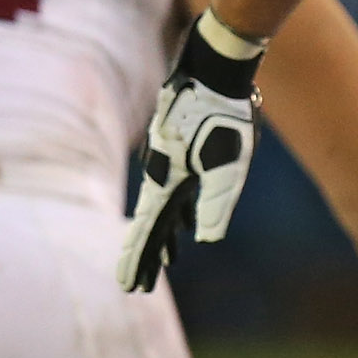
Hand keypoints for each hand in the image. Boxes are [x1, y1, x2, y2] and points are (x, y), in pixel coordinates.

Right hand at [120, 13, 264, 293]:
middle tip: (139, 285)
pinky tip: (187, 223)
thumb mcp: (228, 165)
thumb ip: (216, 202)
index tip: (130, 285)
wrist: (215, 72)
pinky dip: (178, 213)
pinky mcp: (183, 153)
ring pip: (164, 209)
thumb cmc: (223, 117)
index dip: (139, 260)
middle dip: (146, 256)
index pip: (147, 231)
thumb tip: (210, 240)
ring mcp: (170, 163)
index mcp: (167, 181)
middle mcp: (161, 174)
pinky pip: (176, 192)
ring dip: (164, 235)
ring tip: (166, 260)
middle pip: (150, 225)